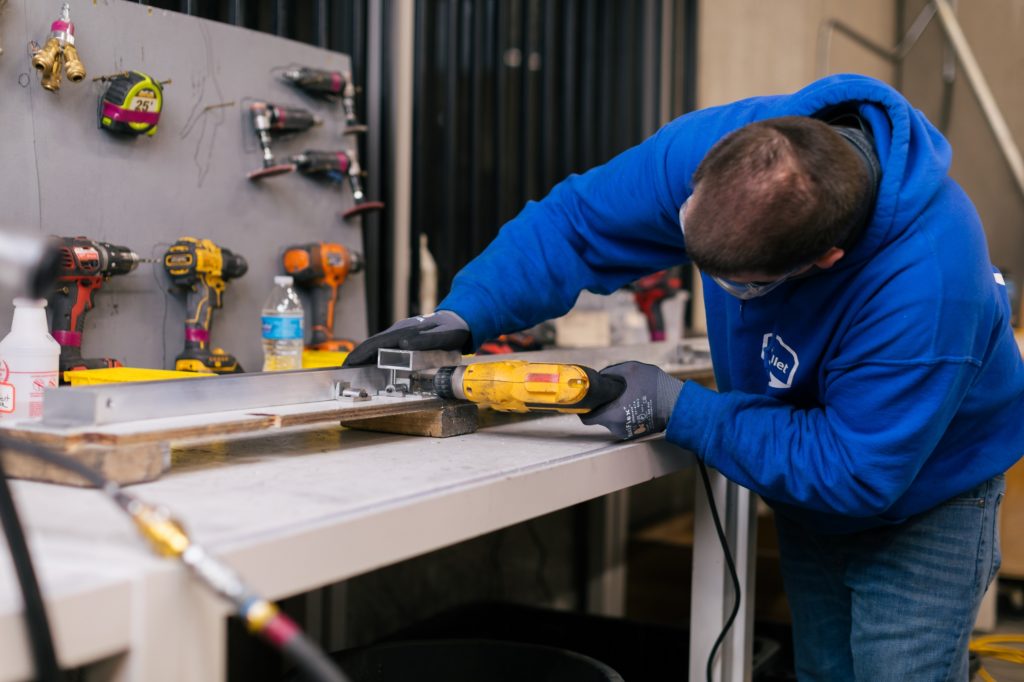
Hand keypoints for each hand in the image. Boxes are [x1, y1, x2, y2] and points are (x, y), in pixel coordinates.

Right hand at [343, 310, 471, 365]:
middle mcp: (399, 332)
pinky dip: (374, 357)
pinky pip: (385, 349)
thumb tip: (402, 343)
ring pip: (377, 346)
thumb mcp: (445, 336)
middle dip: (357, 357)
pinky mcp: (405, 340)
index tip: (349, 363)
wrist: (461, 321)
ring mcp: (401, 335)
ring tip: (352, 370)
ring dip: (364, 358)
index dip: (361, 353)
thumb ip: (426, 340)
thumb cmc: (453, 330)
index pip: (376, 343)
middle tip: (344, 371)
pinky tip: (371, 366)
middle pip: (372, 344)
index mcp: (404, 331)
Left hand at [580, 361, 683, 439]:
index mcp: (613, 415)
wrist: (680, 405)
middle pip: (599, 416)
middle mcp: (617, 428)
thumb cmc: (657, 387)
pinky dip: (623, 412)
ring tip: (625, 395)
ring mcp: (627, 432)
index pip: (586, 418)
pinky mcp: (635, 432)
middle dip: (601, 403)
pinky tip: (633, 402)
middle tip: (609, 391)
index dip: (583, 406)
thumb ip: (610, 372)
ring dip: (613, 407)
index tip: (586, 397)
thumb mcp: (631, 369)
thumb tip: (599, 377)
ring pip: (610, 418)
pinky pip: (621, 421)